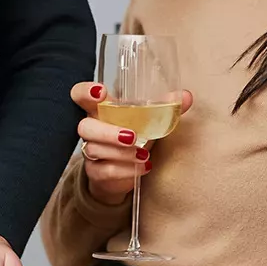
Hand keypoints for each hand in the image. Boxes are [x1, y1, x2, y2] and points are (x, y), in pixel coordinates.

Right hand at [71, 81, 193, 204]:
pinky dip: (125, 170)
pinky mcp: (95, 173)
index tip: (100, 92)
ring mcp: (91, 152)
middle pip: (85, 127)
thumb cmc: (133, 139)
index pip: (80, 95)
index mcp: (100, 110)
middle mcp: (91, 129)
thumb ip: (165, 108)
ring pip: (95, 150)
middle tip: (132, 136)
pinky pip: (104, 171)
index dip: (85, 92)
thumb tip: (186, 96)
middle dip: (107, 132)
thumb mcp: (148, 122)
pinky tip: (142, 167)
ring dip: (121, 153)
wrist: (123, 171)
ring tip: (144, 155)